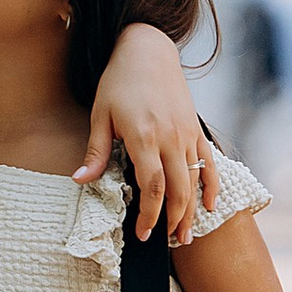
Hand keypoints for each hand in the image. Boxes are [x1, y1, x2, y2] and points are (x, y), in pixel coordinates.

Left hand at [82, 24, 206, 241]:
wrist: (147, 50)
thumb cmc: (119, 81)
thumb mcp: (101, 115)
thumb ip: (96, 152)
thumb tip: (80, 181)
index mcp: (144, 137)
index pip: (153, 187)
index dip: (150, 215)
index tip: (143, 234)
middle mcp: (171, 138)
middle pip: (179, 190)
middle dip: (174, 220)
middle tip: (167, 242)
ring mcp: (187, 134)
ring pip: (195, 181)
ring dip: (192, 211)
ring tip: (186, 235)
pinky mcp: (196, 129)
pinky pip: (209, 163)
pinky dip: (212, 186)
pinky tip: (210, 206)